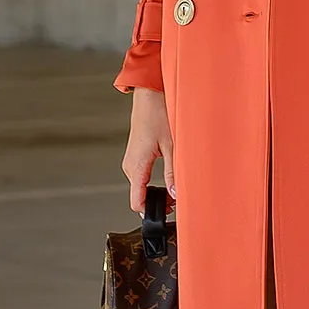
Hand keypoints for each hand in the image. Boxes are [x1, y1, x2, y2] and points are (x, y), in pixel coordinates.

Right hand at [122, 86, 173, 212]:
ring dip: (156, 191)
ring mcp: (130, 161)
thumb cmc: (158, 114)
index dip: (152, 212)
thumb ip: (173, 172)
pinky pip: (141, 177)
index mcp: (136, 166)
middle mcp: (130, 166)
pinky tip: (168, 176)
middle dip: (158, 202)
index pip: (137, 203)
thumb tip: (176, 193)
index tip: (168, 213)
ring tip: (175, 186)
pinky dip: (153, 182)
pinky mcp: (135, 156)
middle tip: (178, 199)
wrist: (149, 95)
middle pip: (140, 196)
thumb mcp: (172, 146)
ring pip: (141, 187)